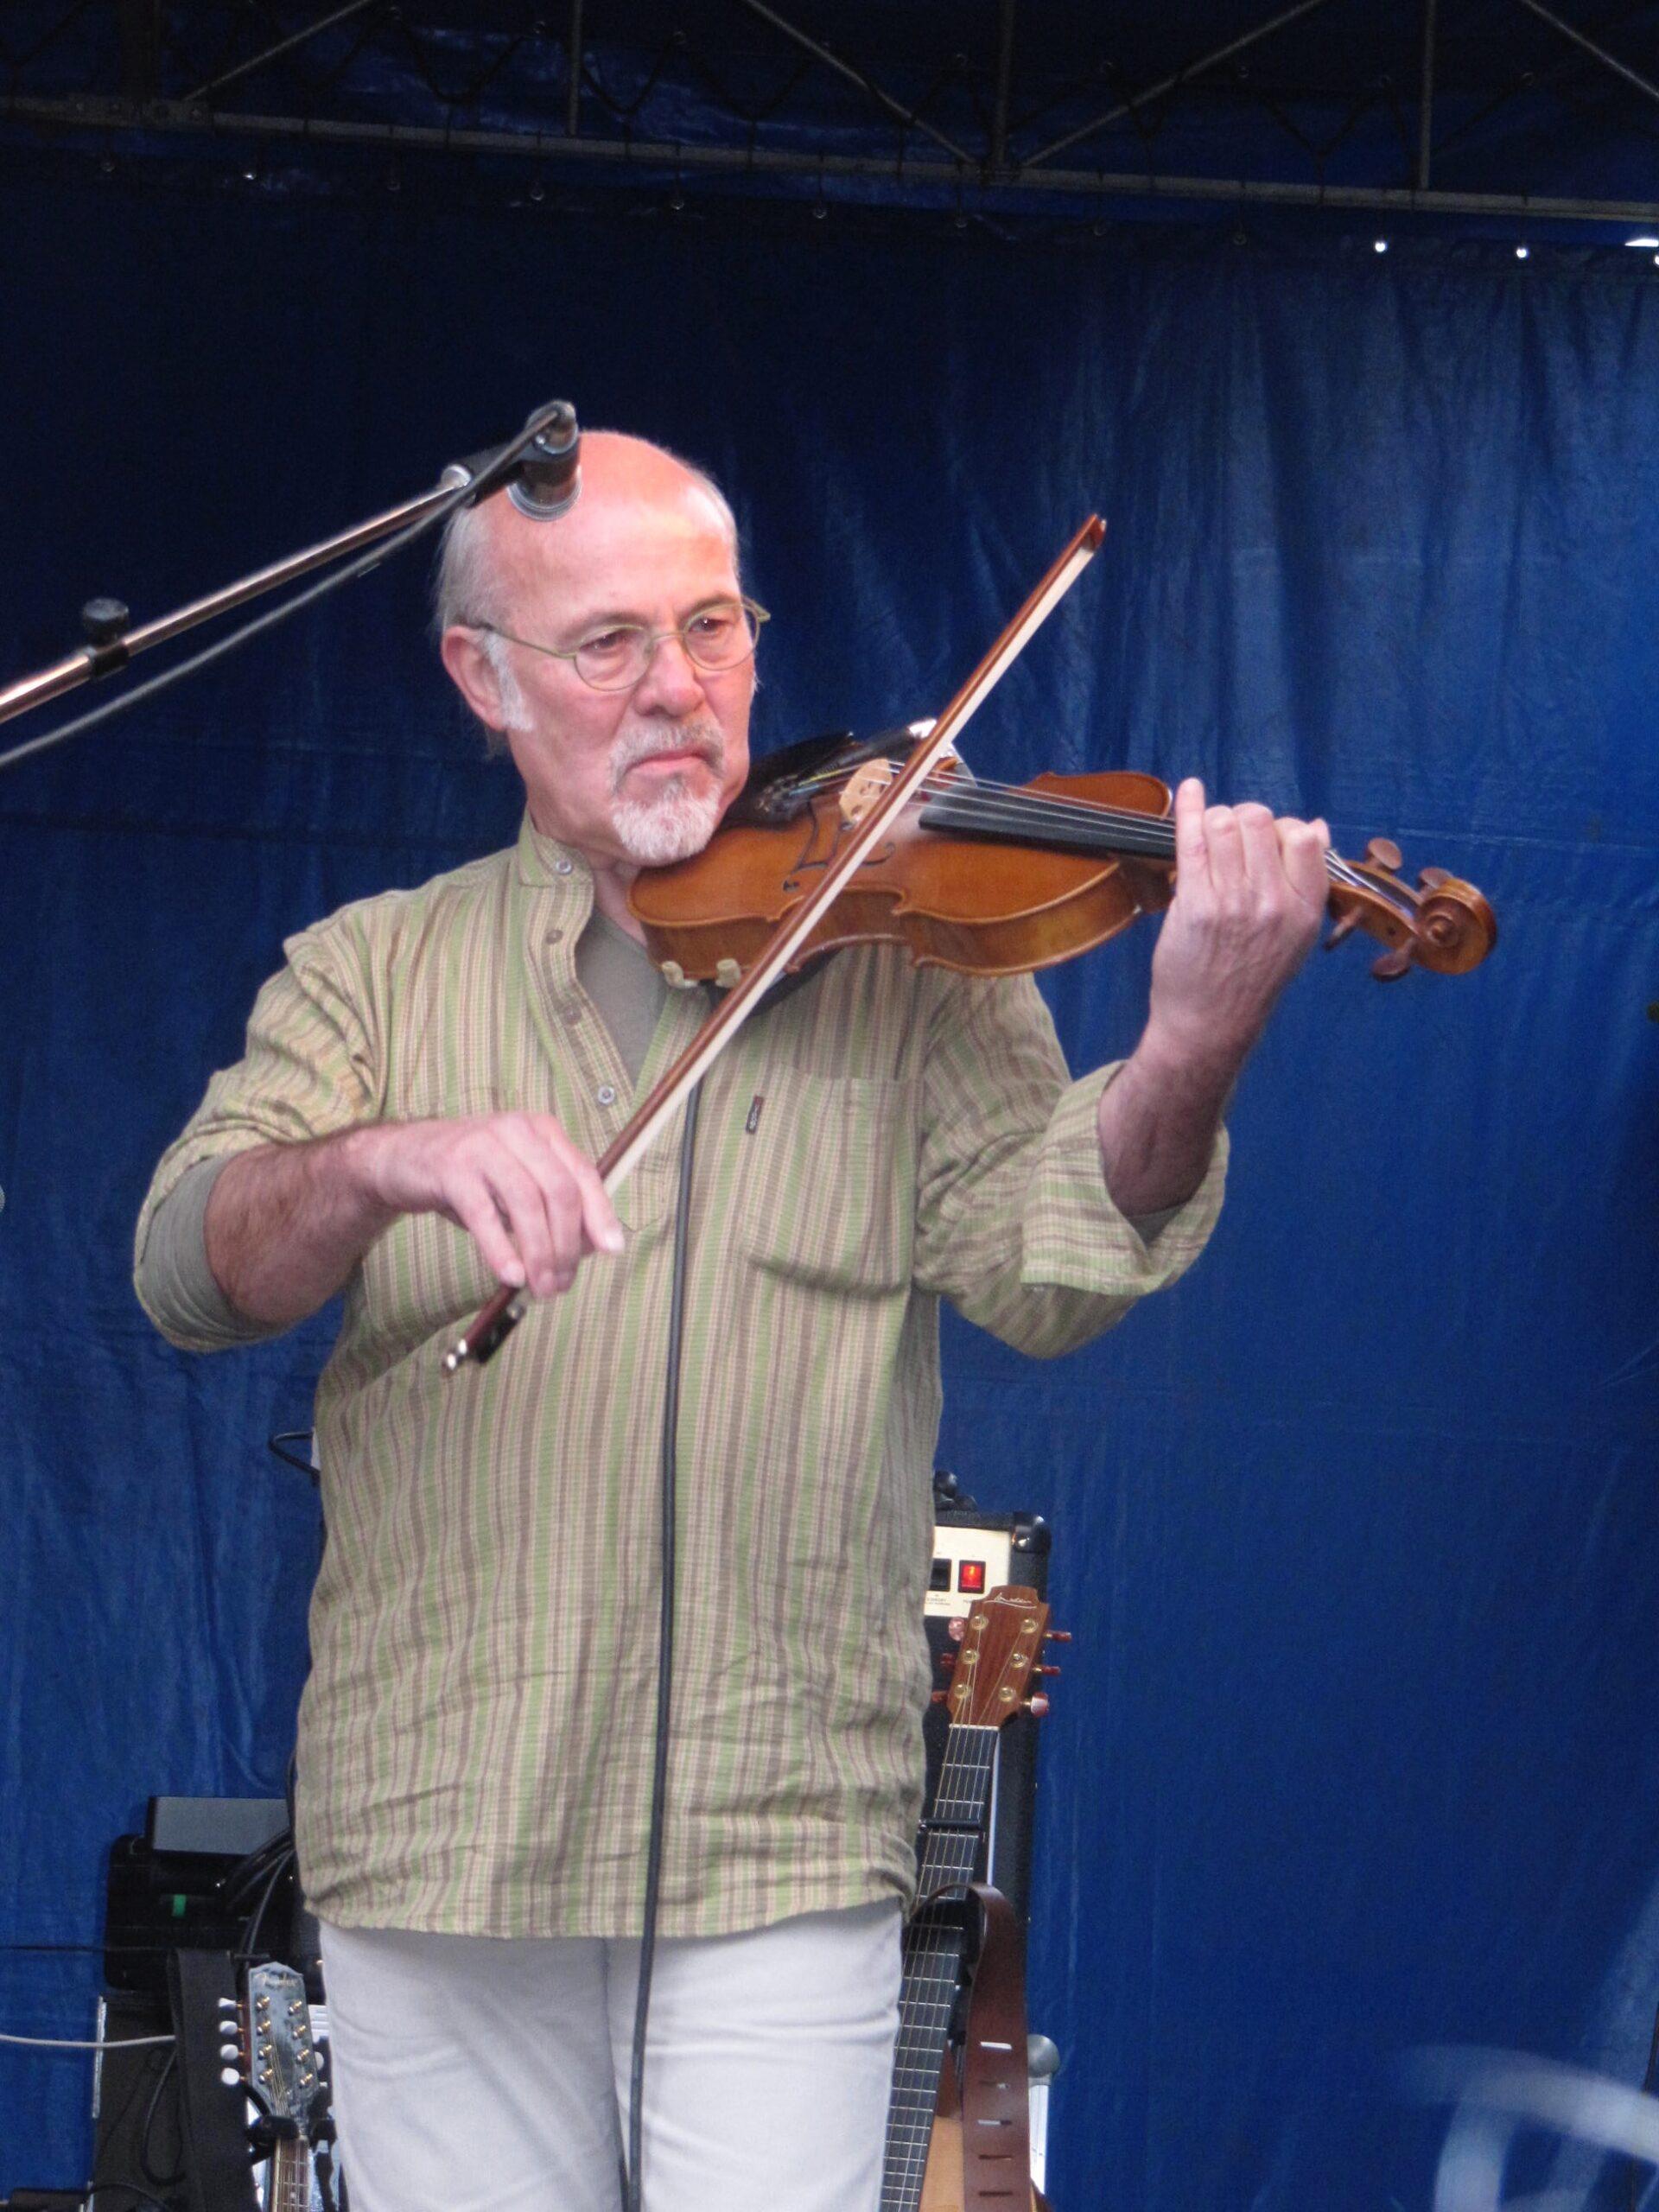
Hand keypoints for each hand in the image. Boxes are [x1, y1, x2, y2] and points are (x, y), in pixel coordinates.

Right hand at [356, 1112, 623, 1297]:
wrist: (402, 1158)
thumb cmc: (470, 1177)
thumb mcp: (517, 1185)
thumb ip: (553, 1207)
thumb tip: (594, 1245)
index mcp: (541, 1131)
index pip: (583, 1174)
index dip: (600, 1214)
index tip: (612, 1250)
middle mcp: (516, 1131)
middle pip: (559, 1191)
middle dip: (566, 1244)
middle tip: (561, 1283)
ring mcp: (483, 1146)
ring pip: (526, 1203)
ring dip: (539, 1253)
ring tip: (540, 1288)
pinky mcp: (451, 1168)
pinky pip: (484, 1214)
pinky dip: (501, 1248)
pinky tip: (511, 1275)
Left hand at [1143, 778, 1328, 1078]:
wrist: (1211, 1024)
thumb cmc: (1251, 978)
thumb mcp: (1297, 934)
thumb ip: (1307, 881)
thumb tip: (1318, 826)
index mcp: (1305, 908)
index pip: (1304, 836)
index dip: (1282, 828)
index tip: (1266, 841)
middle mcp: (1273, 903)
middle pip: (1260, 821)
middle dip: (1243, 819)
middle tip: (1231, 840)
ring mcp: (1232, 902)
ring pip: (1225, 824)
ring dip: (1214, 821)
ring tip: (1209, 839)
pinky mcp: (1194, 905)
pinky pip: (1191, 840)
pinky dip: (1189, 808)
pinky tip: (1190, 790)